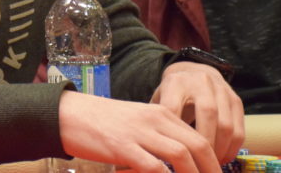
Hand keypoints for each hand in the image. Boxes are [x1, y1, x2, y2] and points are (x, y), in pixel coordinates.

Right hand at [59, 91, 222, 172]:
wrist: (68, 114)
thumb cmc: (101, 122)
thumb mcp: (135, 123)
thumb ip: (157, 137)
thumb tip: (179, 160)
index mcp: (160, 113)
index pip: (199, 137)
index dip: (213, 163)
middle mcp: (154, 120)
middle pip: (197, 145)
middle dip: (211, 171)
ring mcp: (138, 132)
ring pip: (181, 155)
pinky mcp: (122, 146)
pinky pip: (153, 167)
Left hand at [151, 62, 244, 164]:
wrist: (193, 73)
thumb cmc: (172, 95)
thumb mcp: (159, 100)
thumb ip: (156, 121)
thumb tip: (154, 152)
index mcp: (176, 82)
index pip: (173, 108)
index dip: (172, 134)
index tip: (171, 156)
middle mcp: (200, 81)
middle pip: (207, 114)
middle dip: (202, 145)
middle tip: (196, 164)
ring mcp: (221, 90)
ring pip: (225, 125)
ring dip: (219, 150)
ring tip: (209, 164)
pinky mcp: (236, 100)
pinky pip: (239, 130)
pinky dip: (231, 149)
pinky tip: (221, 159)